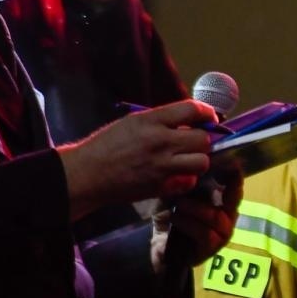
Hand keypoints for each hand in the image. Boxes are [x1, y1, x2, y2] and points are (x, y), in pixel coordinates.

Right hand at [59, 99, 217, 220]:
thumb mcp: (132, 122)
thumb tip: (188, 121)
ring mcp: (162, 167)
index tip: (208, 117)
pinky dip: (187, 179)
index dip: (206, 112)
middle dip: (202, 139)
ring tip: (187, 159)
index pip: (191, 110)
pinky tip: (177, 175)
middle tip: (194, 141)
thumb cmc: (107, 145)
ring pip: (202, 162)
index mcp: (151, 121)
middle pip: (203, 139)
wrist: (88, 174)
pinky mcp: (161, 187)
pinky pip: (189, 182)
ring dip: (198, 160)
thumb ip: (161, 120)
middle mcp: (160, 142)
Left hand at [149, 172, 241, 271]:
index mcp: (224, 203)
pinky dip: (188, 223)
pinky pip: (204, 233)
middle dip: (220, 185)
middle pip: (234, 198)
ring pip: (215, 216)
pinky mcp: (212, 248)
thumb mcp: (176, 197)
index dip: (234, 174)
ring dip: (195, 208)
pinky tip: (174, 219)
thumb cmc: (172, 219)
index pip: (235, 186)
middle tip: (203, 177)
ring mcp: (223, 234)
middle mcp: (229, 217)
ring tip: (178, 204)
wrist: (161, 249)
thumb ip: (186, 184)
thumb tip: (190, 165)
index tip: (228, 160)